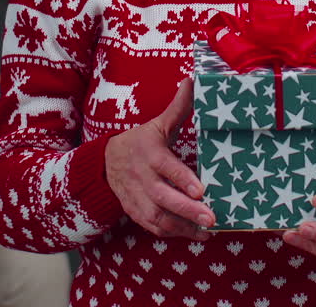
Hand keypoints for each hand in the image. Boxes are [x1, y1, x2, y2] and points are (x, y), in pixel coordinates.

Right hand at [105, 78, 214, 238]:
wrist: (105, 162)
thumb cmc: (140, 142)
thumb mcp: (157, 124)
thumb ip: (177, 108)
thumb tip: (193, 81)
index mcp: (149, 154)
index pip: (166, 167)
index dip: (182, 179)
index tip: (200, 190)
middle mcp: (142, 178)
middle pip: (162, 197)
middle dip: (186, 209)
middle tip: (210, 217)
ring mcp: (137, 198)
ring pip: (157, 217)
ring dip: (182, 226)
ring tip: (206, 230)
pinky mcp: (136, 212)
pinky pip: (153, 227)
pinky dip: (173, 233)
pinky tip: (195, 234)